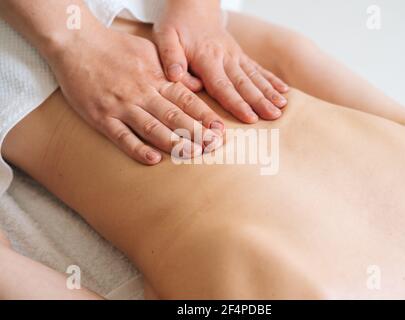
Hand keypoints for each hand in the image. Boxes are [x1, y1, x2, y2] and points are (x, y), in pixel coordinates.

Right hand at [44, 24, 223, 164]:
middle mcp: (142, 92)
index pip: (186, 100)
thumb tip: (195, 85)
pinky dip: (137, 148)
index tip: (221, 129)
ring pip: (152, 127)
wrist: (76, 43)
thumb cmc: (115, 47)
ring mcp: (121, 105)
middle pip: (174, 115)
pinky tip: (153, 159)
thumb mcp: (150, 51)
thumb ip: (172, 70)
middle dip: (196, 131)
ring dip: (173, 141)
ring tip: (192, 153)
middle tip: (214, 145)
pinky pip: (121, 136)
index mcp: (156, 78)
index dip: (205, 116)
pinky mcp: (101, 116)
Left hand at [153, 0, 288, 123]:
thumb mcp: (165, 37)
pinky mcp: (240, 55)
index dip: (236, 103)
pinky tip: (284, 91)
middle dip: (260, 101)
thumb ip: (170, 57)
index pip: (222, 85)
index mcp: (206, 58)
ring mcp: (235, 55)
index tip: (250, 118)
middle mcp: (225, 57)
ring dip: (269, 92)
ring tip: (283, 107)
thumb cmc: (176, 24)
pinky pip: (258, 68)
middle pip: (244, 83)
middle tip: (274, 116)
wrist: (192, 5)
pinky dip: (272, 80)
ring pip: (255, 77)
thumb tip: (176, 77)